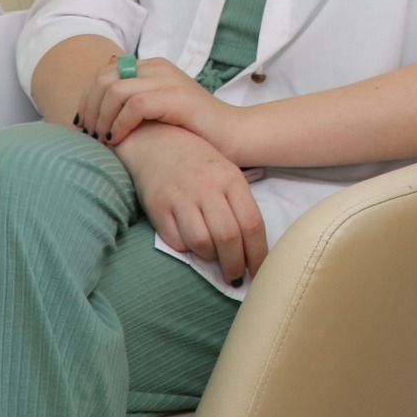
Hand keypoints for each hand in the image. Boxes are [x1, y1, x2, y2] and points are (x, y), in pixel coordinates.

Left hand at [78, 54, 247, 159]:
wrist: (232, 136)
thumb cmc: (192, 128)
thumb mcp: (157, 109)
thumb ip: (132, 97)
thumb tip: (102, 83)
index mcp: (153, 67)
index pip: (103, 73)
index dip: (87, 100)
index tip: (85, 126)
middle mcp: (159, 68)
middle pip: (103, 79)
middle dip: (90, 109)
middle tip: (90, 135)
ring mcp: (169, 81)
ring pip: (115, 90)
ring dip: (102, 118)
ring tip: (104, 139)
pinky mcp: (177, 98)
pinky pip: (135, 104)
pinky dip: (120, 123)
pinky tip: (118, 139)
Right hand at [113, 122, 266, 286]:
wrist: (155, 139)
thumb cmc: (198, 160)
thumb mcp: (226, 172)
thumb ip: (238, 204)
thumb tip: (251, 247)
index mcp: (231, 179)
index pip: (252, 224)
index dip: (258, 254)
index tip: (261, 271)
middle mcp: (207, 187)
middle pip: (229, 238)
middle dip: (235, 265)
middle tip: (236, 277)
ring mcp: (181, 197)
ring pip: (202, 243)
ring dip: (211, 259)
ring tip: (213, 259)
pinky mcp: (157, 207)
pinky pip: (176, 241)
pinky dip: (186, 250)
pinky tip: (191, 246)